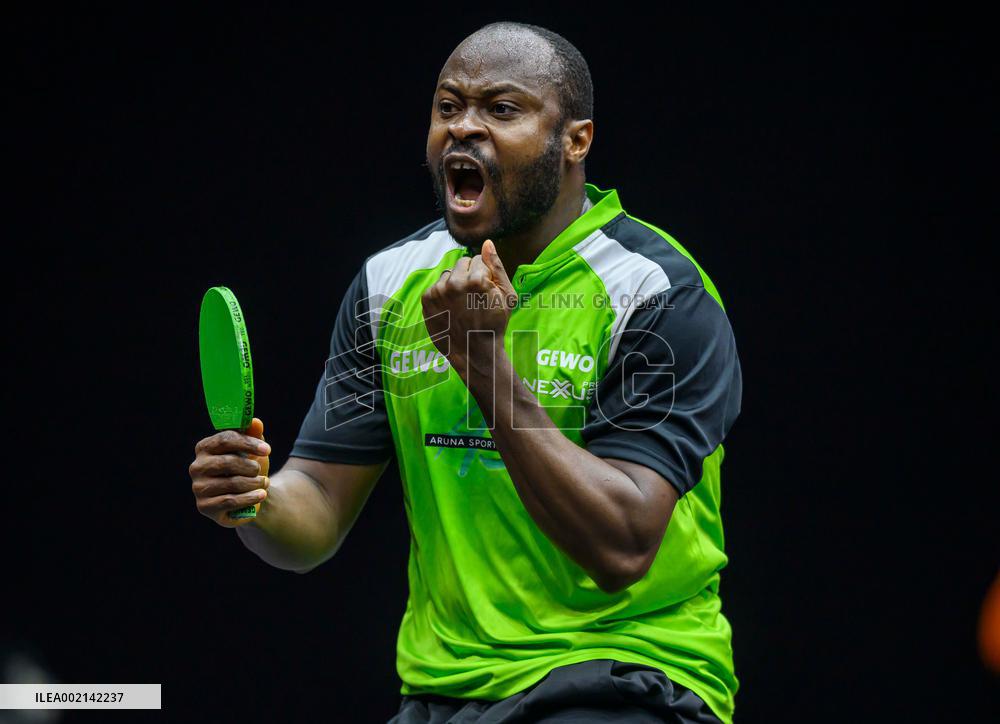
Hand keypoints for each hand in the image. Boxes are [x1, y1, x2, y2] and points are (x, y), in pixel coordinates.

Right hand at [189, 417, 271, 527]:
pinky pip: (230, 501)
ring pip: (232, 483)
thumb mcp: (253, 451)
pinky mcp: (204, 506)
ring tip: (264, 482)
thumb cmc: (248, 468)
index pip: (225, 440)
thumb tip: (255, 422)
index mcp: (204, 447)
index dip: (248, 443)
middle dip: (251, 466)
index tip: (267, 449)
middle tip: (261, 471)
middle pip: (228, 462)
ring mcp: (198, 488)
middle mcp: (197, 467)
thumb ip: (253, 434)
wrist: (249, 497)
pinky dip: (250, 497)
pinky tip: (261, 494)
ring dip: (254, 483)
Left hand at [421, 239, 516, 380]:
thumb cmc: (495, 324)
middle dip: (469, 274)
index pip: (479, 259)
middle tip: (474, 296)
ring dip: (456, 282)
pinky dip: (444, 293)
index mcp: (476, 280)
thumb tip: (487, 243)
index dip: (485, 274)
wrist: (474, 351)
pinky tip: (452, 308)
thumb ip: (497, 267)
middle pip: (462, 262)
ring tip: (462, 303)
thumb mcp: (507, 297)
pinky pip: (437, 285)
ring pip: (449, 273)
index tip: (486, 290)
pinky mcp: (427, 299)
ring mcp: (438, 291)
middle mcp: (455, 283)